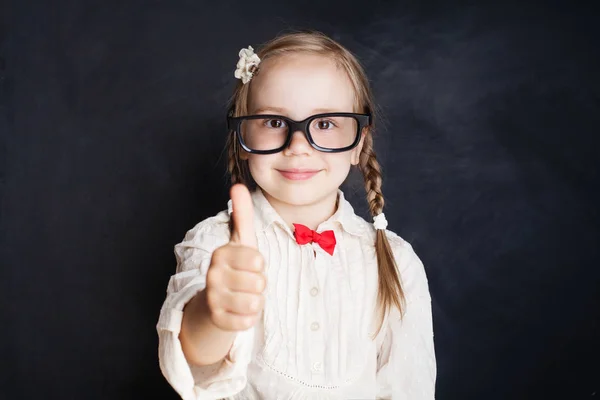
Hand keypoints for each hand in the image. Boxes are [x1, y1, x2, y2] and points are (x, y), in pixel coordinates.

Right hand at [204, 184, 265, 330]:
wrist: (214, 302)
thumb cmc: (235, 268)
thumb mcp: (241, 240)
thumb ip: (242, 214)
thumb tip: (238, 185)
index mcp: (220, 254)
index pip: (257, 260)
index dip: (259, 265)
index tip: (248, 265)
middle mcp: (212, 275)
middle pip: (259, 282)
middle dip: (259, 284)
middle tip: (246, 282)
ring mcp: (213, 298)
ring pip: (255, 303)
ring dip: (255, 301)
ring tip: (243, 296)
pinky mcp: (218, 320)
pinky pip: (248, 321)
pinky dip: (249, 317)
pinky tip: (238, 310)